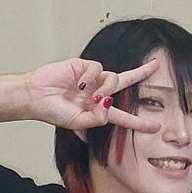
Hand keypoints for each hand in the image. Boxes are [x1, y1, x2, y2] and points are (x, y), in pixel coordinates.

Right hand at [22, 56, 162, 132]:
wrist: (34, 97)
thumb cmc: (53, 112)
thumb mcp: (77, 123)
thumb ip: (96, 119)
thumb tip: (109, 106)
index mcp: (98, 110)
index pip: (123, 116)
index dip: (138, 122)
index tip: (155, 127)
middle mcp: (98, 93)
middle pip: (125, 82)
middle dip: (141, 73)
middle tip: (157, 65)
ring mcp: (91, 79)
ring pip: (113, 78)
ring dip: (107, 88)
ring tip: (93, 97)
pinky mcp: (82, 66)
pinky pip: (97, 68)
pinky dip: (91, 77)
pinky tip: (80, 85)